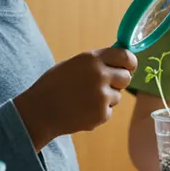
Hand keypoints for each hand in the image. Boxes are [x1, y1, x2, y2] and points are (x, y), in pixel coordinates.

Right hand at [15, 46, 136, 147]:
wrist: (39, 112)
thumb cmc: (53, 86)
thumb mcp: (73, 64)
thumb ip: (96, 62)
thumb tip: (119, 60)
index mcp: (92, 59)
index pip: (126, 56)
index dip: (129, 62)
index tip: (129, 66)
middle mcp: (101, 75)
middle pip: (126, 77)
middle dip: (118, 81)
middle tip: (103, 85)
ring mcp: (103, 96)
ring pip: (117, 96)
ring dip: (106, 98)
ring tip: (84, 99)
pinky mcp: (102, 114)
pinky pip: (109, 110)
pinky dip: (99, 111)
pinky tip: (81, 110)